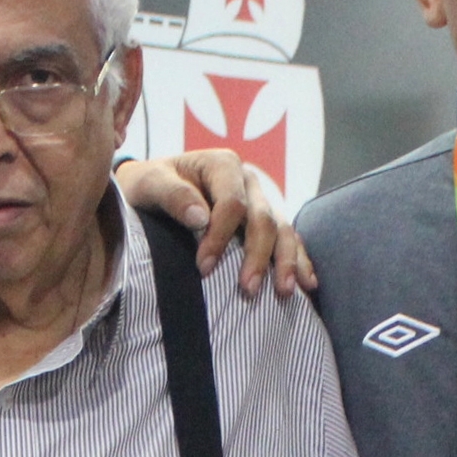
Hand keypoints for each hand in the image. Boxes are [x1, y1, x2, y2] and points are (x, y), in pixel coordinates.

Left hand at [113, 150, 316, 296]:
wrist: (152, 189)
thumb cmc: (148, 186)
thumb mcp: (148, 183)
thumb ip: (172, 195)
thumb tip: (200, 218)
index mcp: (222, 164)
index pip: (232, 204)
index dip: (220, 237)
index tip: (203, 268)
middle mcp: (248, 180)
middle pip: (263, 219)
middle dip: (257, 256)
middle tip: (247, 290)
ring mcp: (261, 200)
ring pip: (282, 230)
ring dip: (285, 262)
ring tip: (284, 292)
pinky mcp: (266, 221)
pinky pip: (288, 239)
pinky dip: (299, 260)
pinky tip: (308, 285)